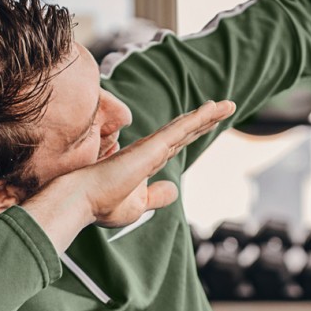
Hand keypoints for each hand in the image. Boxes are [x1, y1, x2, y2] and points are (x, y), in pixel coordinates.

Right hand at [25, 100, 236, 247]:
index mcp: (146, 162)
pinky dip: (198, 119)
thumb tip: (175, 189)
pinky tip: (213, 110)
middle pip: (185, 130)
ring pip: (186, 126)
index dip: (194, 132)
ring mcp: (151, 147)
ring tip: (228, 105)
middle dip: (206, 119)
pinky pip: (180, 129)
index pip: (177, 143)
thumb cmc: (103, 204)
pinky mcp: (152, 147)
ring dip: (208, 115)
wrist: (82, 201)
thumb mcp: (138, 205)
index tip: (210, 122)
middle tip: (226, 107)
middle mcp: (150, 150)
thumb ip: (156, 196)